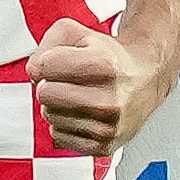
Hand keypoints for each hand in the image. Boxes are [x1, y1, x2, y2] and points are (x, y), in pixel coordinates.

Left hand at [33, 17, 158, 154]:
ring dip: (58, 106)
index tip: (60, 61)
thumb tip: (35, 73)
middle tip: (70, 81)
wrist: (145, 79)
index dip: (46, 62)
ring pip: (50, 116)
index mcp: (105, 65)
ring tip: (80, 96)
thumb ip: (46, 44)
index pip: (43, 67)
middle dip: (50, 84)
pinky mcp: (104, 146)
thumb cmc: (108, 57)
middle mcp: (110, 99)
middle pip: (44, 94)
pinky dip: (65, 125)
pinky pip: (59, 136)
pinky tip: (83, 113)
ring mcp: (109, 126)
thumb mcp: (77, 34)